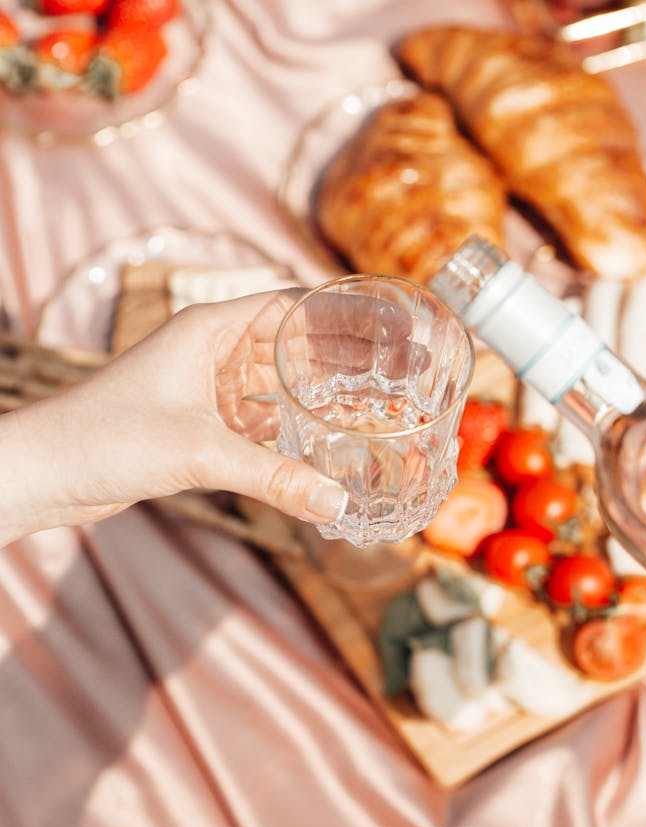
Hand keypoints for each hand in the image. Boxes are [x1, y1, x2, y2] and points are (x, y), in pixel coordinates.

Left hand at [3, 288, 398, 542]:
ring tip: (375, 409)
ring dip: (320, 398)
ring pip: (277, 387)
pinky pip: (257, 423)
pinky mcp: (196, 426)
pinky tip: (323, 447)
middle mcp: (210, 352)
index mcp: (210, 329)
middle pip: (293, 346)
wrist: (46, 472)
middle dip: (346, 361)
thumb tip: (335, 503)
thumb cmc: (105, 438)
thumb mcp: (200, 452)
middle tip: (402, 375)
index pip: (294, 308)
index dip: (347, 319)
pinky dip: (289, 433)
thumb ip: (273, 477)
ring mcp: (203, 389)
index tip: (394, 331)